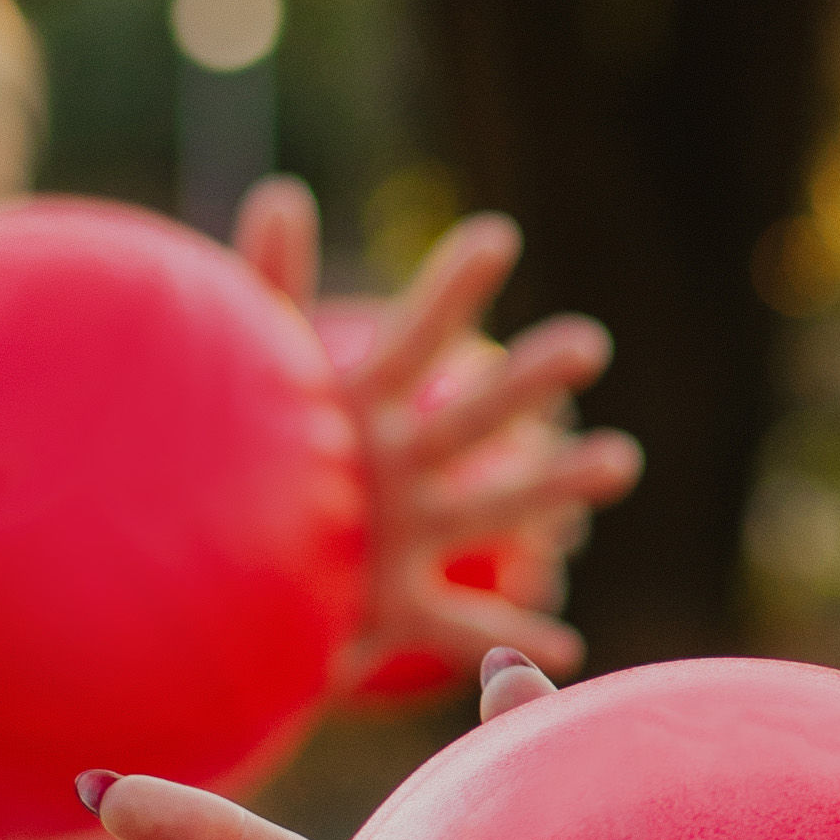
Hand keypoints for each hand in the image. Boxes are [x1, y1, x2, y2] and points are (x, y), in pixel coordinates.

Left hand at [230, 183, 641, 685]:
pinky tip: (563, 647)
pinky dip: (506, 640)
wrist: (220, 578)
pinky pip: (460, 627)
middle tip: (585, 341)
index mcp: (369, 413)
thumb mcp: (249, 382)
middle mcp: (408, 470)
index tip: (496, 235)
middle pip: (474, 416)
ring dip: (553, 487)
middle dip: (527, 380)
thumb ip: (264, 293)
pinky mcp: (402, 609)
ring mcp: (414, 539)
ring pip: (493, 509)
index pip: (414, 338)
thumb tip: (282, 192)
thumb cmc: (238, 473)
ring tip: (620, 461)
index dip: (449, 289)